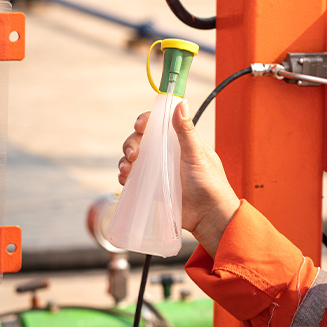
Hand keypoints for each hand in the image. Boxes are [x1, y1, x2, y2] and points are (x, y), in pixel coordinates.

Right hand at [118, 99, 239, 257]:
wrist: (208, 216)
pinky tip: (126, 179)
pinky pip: (131, 177)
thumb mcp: (197, 155)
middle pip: (139, 140)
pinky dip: (125, 176)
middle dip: (131, 143)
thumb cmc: (209, 184)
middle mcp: (164, 153)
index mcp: (177, 141)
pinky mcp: (149, 186)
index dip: (145, 121)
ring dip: (125, 160)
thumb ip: (186, 131)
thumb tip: (180, 103)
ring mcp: (156, 169)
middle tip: (134, 154)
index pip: (156, 123)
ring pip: (132, 158)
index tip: (140, 125)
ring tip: (127, 169)